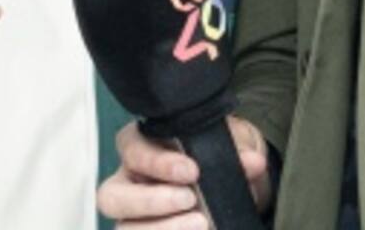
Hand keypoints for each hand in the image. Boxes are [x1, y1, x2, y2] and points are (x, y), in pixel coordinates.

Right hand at [97, 116, 271, 227]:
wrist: (229, 185)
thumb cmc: (215, 156)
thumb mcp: (227, 144)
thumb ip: (237, 150)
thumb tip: (253, 162)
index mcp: (140, 147)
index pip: (131, 149)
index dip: (157, 162)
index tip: (193, 170)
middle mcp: (127, 183)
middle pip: (111, 197)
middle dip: (151, 200)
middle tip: (190, 199)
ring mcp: (132, 217)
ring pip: (124, 229)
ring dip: (161, 229)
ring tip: (200, 224)